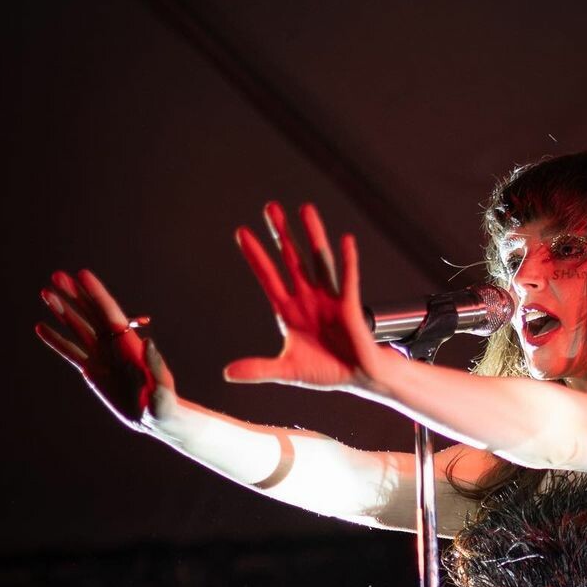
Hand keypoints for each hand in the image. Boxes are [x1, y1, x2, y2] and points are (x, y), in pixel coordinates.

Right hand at [36, 270, 176, 431]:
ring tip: (46, 293)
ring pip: (78, 328)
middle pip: (91, 314)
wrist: (155, 421)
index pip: (110, 313)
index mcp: (130, 344)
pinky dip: (56, 341)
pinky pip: (71, 352)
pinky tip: (41, 328)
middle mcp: (114, 346)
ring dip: (62, 311)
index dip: (96, 294)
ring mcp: (101, 357)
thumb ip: (156, 366)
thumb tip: (148, 342)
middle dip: (75, 294)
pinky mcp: (92, 371)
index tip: (82, 274)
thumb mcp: (163, 388)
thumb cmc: (164, 405)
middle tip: (57, 275)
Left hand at [223, 202, 385, 392]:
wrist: (358, 378)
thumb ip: (259, 369)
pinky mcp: (350, 306)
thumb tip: (228, 373)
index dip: (256, 256)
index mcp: (290, 311)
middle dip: (282, 235)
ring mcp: (330, 299)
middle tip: (271, 207)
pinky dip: (348, 261)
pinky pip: (348, 280)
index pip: (269, 277)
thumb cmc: (326, 371)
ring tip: (305, 209)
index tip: (242, 232)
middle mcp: (309, 299)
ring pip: (319, 261)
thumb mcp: (287, 370)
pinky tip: (346, 240)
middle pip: (292, 260)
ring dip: (313, 236)